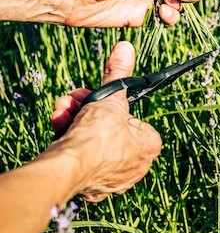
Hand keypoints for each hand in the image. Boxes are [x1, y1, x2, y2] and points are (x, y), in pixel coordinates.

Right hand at [51, 41, 161, 200]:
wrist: (70, 167)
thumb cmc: (99, 135)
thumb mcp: (110, 97)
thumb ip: (118, 73)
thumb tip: (125, 47)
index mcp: (148, 147)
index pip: (133, 119)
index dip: (115, 106)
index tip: (101, 97)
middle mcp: (134, 167)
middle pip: (109, 128)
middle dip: (88, 109)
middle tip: (77, 98)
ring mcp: (111, 179)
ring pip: (92, 140)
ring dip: (74, 119)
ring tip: (63, 108)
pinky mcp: (89, 186)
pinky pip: (80, 156)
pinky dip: (68, 139)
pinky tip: (58, 124)